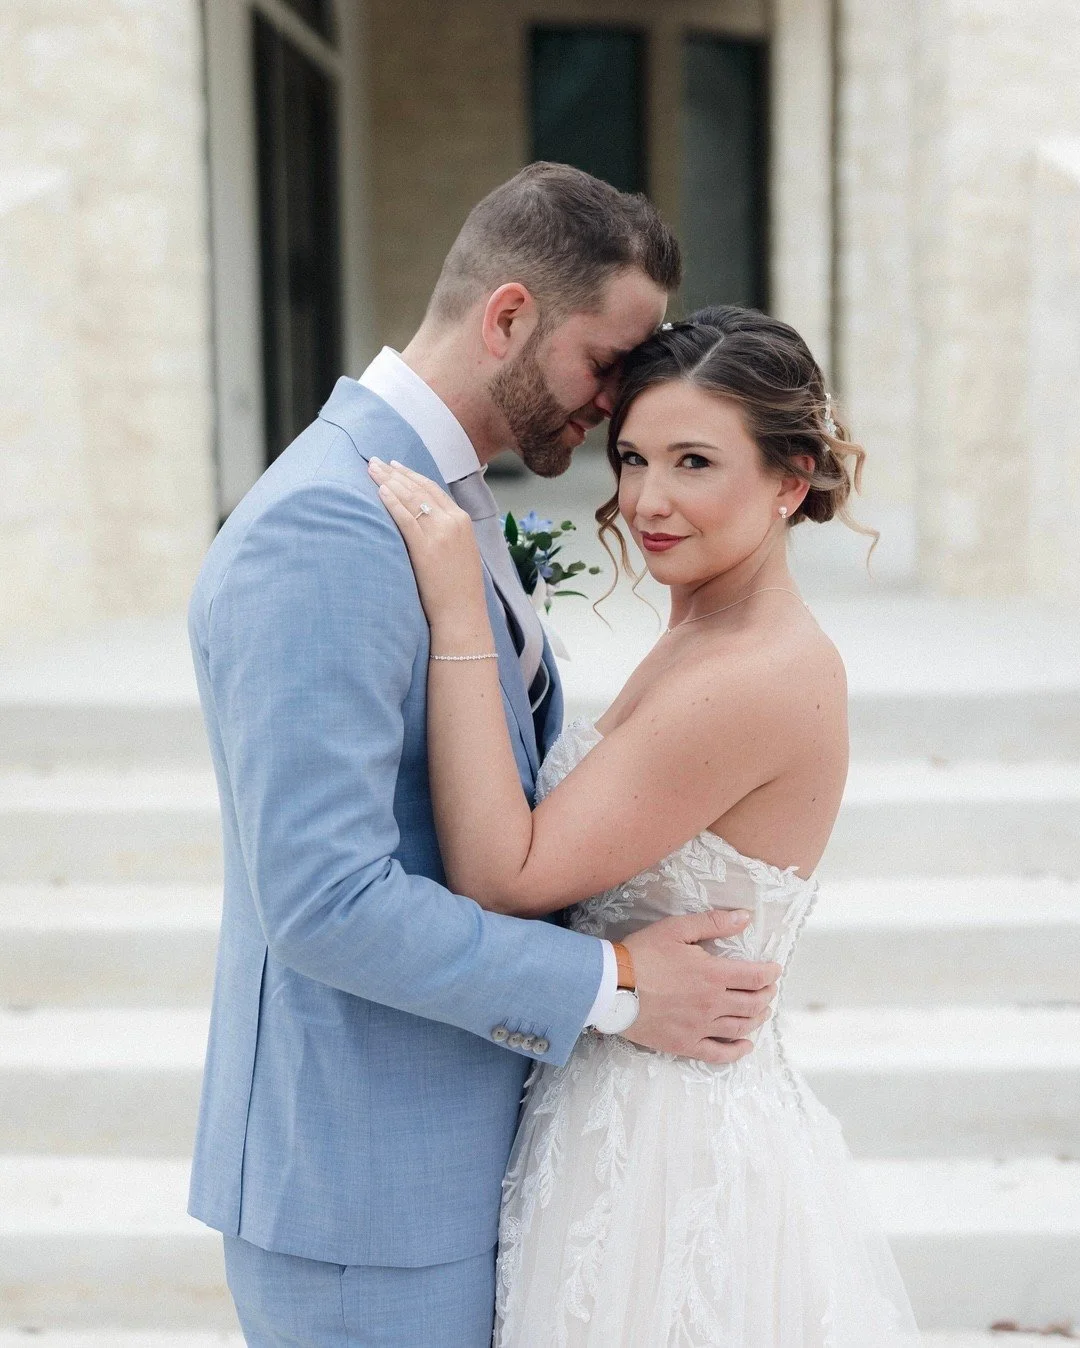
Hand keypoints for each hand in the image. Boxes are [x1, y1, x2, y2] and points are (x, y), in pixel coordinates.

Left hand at [369, 458, 488, 642]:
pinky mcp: (425, 547)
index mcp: (463, 521)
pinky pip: (405, 517)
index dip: (412, 476)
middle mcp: (453, 522)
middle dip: (396, 473)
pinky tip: (379, 491)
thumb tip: (424, 524)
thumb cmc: (458, 591)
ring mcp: (440, 533)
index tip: (395, 467)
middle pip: (420, 488)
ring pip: (411, 498)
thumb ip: (445, 534)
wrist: (462, 613)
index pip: (433, 489)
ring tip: (372, 470)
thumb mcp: (459, 553)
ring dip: (389, 481)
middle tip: (376, 461)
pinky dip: (392, 501)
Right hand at [621, 909, 780, 1063]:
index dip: (770, 973)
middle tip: (769, 989)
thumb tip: (745, 917)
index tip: (774, 969)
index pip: (755, 977)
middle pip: (753, 1004)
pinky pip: (719, 1054)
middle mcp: (713, 1004)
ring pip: (740, 1027)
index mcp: (714, 975)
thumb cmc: (642, 954)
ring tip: (761, 1011)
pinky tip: (745, 1046)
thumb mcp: (677, 929)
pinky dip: (737, 1051)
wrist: (611, 987)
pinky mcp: (685, 1044)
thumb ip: (713, 923)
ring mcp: (700, 1028)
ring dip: (757, 1019)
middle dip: (766, 995)